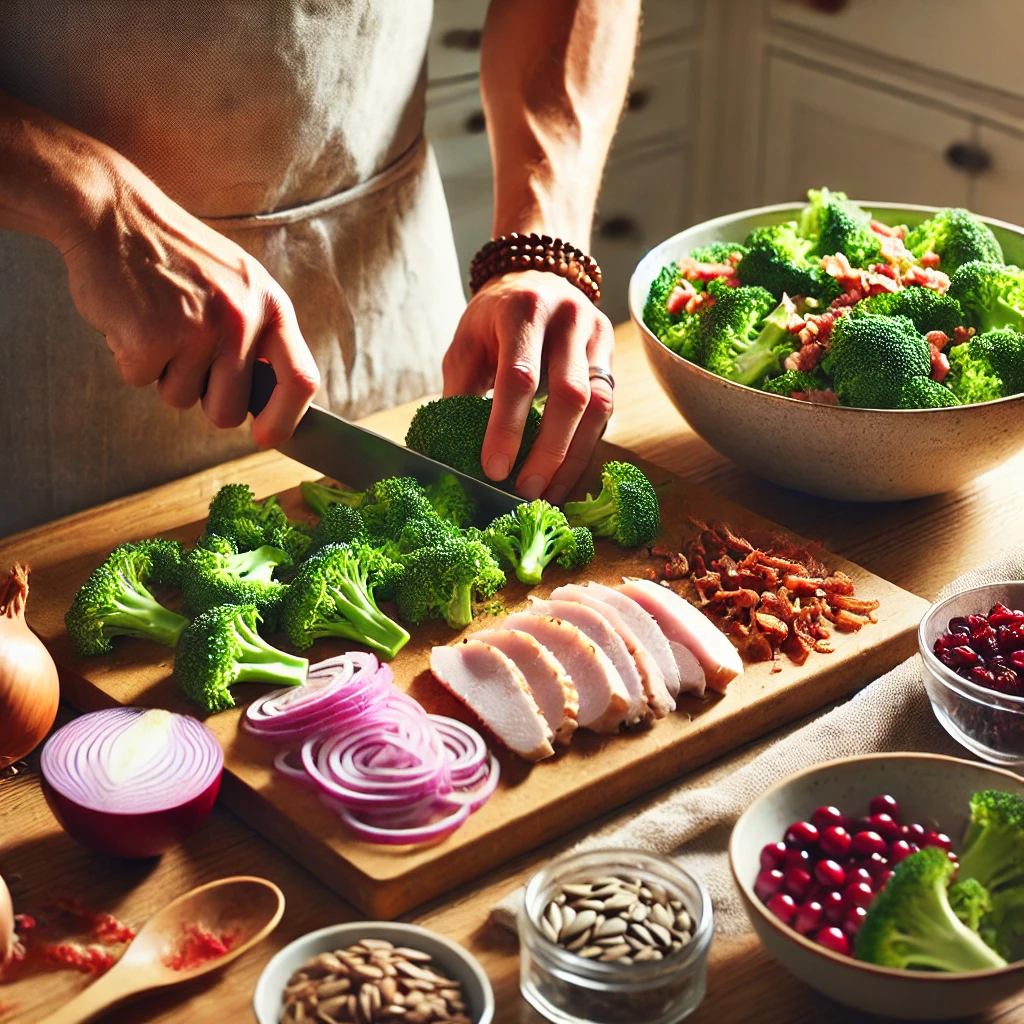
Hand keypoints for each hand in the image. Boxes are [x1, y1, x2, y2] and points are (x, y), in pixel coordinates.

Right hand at [59, 159, 318, 446]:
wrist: (113, 212)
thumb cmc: (178, 257)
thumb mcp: (240, 284)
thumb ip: (259, 336)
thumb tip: (273, 402)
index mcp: (271, 306)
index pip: (300, 380)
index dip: (285, 420)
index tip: (267, 437)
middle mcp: (242, 319)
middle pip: (230, 409)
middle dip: (204, 399)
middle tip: (185, 356)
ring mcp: (198, 329)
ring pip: (181, 398)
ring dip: (163, 373)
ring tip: (158, 322)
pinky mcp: (151, 337)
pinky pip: (141, 381)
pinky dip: (130, 358)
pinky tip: (132, 317)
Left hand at [442, 270, 613, 503]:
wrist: (536, 278)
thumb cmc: (493, 318)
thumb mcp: (466, 344)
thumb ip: (459, 393)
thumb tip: (449, 455)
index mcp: (523, 310)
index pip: (519, 376)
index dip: (507, 427)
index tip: (494, 469)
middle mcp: (568, 319)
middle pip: (570, 395)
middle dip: (548, 451)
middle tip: (525, 491)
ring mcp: (597, 336)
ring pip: (598, 407)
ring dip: (573, 458)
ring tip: (548, 494)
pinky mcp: (612, 356)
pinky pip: (606, 411)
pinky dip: (584, 448)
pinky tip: (564, 476)